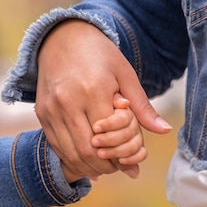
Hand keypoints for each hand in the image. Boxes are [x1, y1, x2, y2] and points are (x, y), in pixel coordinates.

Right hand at [36, 19, 170, 179]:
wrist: (62, 37)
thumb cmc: (100, 55)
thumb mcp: (126, 75)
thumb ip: (142, 107)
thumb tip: (164, 131)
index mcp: (93, 90)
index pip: (108, 139)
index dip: (118, 158)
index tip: (128, 164)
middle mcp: (68, 101)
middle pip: (87, 151)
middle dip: (104, 166)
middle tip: (116, 169)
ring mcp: (51, 108)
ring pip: (69, 152)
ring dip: (87, 166)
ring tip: (102, 166)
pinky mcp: (41, 112)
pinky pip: (56, 145)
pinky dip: (71, 157)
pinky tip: (86, 158)